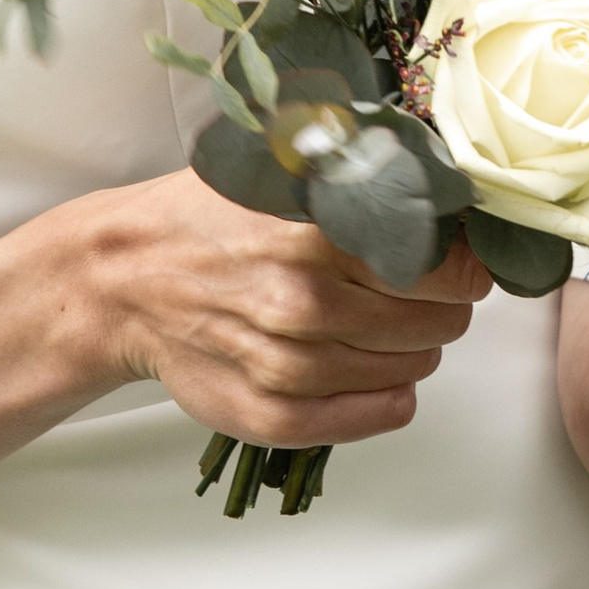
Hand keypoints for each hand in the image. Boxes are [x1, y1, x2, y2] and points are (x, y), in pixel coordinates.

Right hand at [80, 168, 488, 450]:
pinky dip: (390, 398)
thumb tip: (447, 185)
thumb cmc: (205, 221)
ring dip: (415, 350)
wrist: (124, 279)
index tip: (463, 261)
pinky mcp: (270, 414)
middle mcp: (304, 300)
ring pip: (409, 369)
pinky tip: (378, 373)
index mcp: (315, 231)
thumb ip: (356, 174)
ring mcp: (287, 363)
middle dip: (442, 307)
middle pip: (436, 322)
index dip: (465, 265)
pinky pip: (374, 416)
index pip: (444, 266)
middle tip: (418, 292)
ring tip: (383, 325)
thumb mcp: (279, 171)